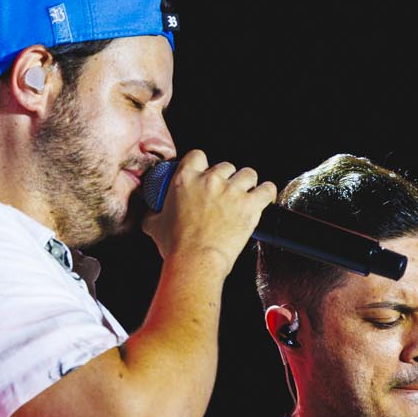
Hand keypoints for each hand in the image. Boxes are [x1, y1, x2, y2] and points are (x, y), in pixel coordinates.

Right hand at [143, 150, 275, 265]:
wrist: (196, 261)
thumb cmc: (177, 246)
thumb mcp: (154, 226)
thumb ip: (153, 214)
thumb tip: (150, 215)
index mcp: (186, 179)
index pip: (198, 155)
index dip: (203, 164)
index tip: (205, 173)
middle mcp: (210, 180)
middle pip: (226, 166)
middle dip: (227, 178)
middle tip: (225, 194)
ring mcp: (232, 191)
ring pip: (248, 174)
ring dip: (247, 183)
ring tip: (245, 194)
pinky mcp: (250, 205)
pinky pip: (267, 190)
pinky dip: (267, 192)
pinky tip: (264, 196)